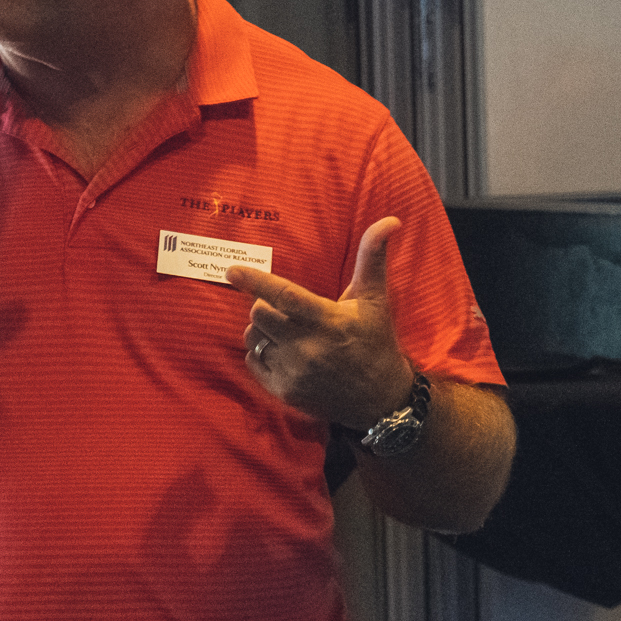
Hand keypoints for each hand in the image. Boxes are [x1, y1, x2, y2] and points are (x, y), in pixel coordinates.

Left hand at [225, 216, 415, 426]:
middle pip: (259, 314)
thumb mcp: (375, 299)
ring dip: (261, 329)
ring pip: (253, 338)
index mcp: (328, 320)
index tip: (232, 270)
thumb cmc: (375, 341)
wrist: (380, 399)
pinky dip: (260, 352)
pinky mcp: (285, 391)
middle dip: (262, 304)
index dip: (255, 281)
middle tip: (280, 307)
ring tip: (284, 330)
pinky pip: (253, 361)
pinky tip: (282, 352)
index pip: (283, 296)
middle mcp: (308, 347)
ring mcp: (295, 372)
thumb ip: (373, 257)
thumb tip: (389, 220)